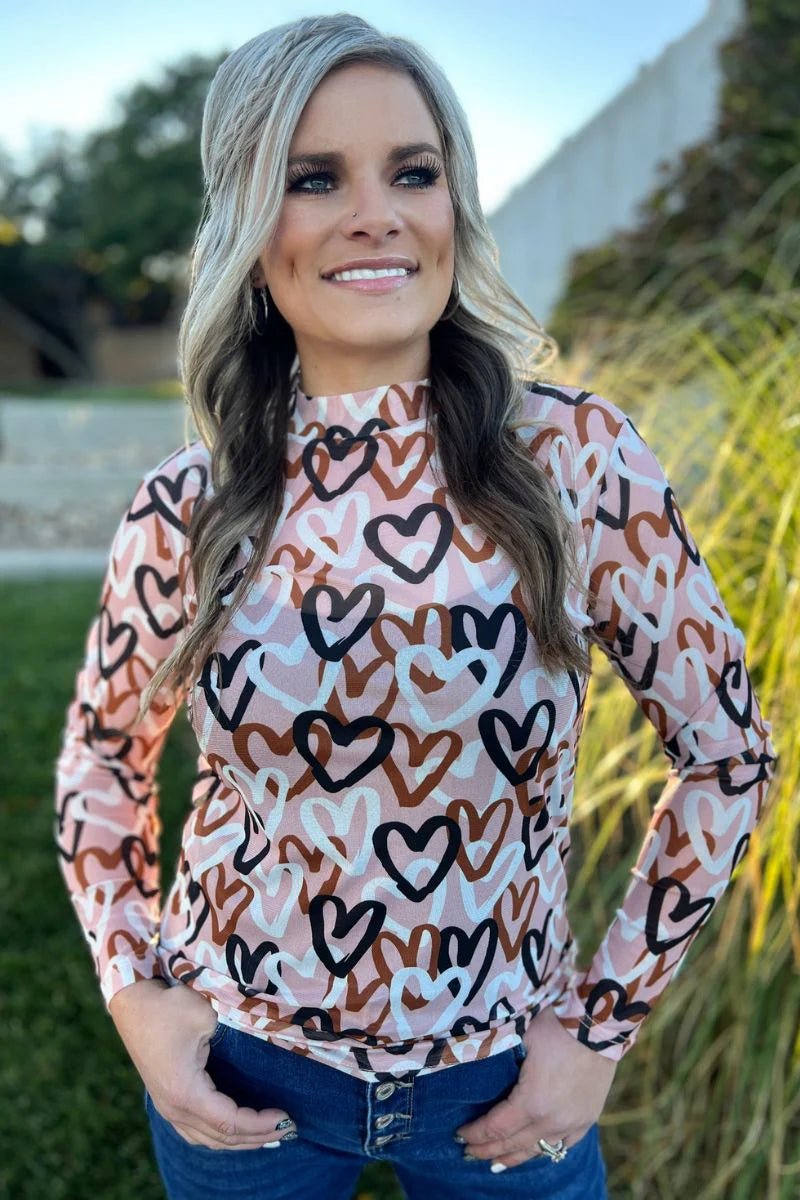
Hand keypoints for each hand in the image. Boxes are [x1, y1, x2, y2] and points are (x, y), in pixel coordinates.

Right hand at [108, 978, 295, 1150]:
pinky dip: (221, 1136)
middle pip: (222, 1138)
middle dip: (258, 1137)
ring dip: (240, 1141)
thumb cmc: (169, 1007)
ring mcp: (167, 1108)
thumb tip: (259, 1059)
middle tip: (289, 1129)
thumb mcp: (205, 1017)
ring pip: (208, 1139)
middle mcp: (174, 1108)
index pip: (230, 1123)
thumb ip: (232, 1042)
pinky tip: (237, 1132)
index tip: (287, 1115)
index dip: (261, 1123)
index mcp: (185, 1092)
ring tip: (269, 1135)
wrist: (133, 1003)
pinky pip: (196, 1132)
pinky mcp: (166, 1101)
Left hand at [454, 1004, 616, 1171]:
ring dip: (514, 1156)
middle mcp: (553, 1120)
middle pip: (513, 1144)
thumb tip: (475, 1065)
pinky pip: (563, 1144)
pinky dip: (544, 1150)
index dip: (476, 1134)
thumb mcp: (519, 1039)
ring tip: (495, 1163)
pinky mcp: (588, 1118)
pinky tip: (534, 1152)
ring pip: (538, 1150)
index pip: (496, 1127)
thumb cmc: (554, 1024)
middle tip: (469, 1152)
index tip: (459, 1135)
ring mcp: (573, 1122)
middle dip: (488, 1149)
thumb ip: (499, 1062)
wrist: (598, 1023)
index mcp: (532, 1102)